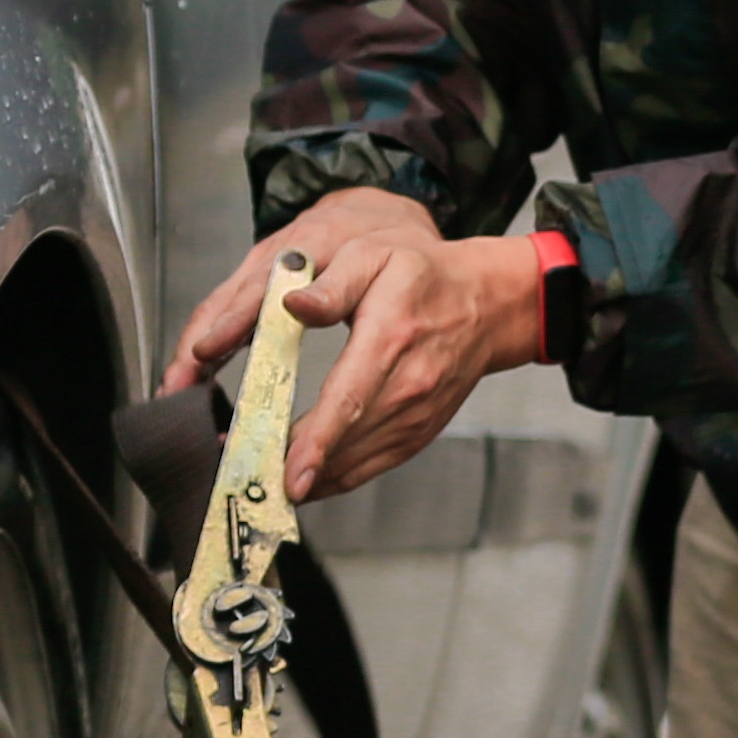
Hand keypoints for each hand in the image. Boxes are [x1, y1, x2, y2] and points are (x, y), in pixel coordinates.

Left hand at [163, 190, 548, 502]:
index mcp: (390, 337)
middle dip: (299, 467)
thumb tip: (292, 305)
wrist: (486, 303)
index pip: (350, 398)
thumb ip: (331, 283)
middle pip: (348, 440)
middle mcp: (409, 384)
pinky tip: (307, 481)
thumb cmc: (422, 274)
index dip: (318, 441)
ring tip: (265, 483)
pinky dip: (338, 479)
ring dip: (314, 480)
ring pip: (359, 462)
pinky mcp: (419, 431)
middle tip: (250, 477)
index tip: (290, 472)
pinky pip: (374, 466)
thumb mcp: (373, 254)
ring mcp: (418, 414)